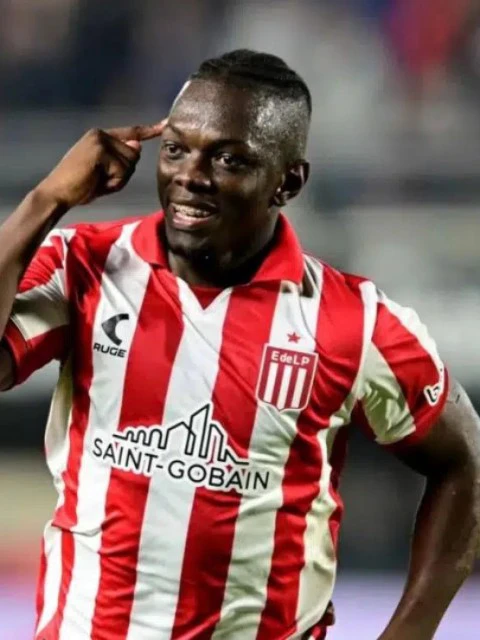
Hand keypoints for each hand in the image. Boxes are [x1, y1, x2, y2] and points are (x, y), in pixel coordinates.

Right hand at [38, 121, 165, 208]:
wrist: (58, 193)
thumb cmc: (81, 187)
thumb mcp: (107, 174)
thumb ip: (123, 162)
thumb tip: (137, 146)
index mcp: (101, 137)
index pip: (131, 133)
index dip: (149, 130)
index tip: (166, 124)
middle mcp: (100, 134)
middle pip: (134, 154)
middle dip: (124, 175)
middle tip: (101, 181)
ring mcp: (99, 140)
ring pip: (129, 163)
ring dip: (118, 180)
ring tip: (97, 182)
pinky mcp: (99, 150)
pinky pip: (121, 170)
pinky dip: (113, 182)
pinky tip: (96, 182)